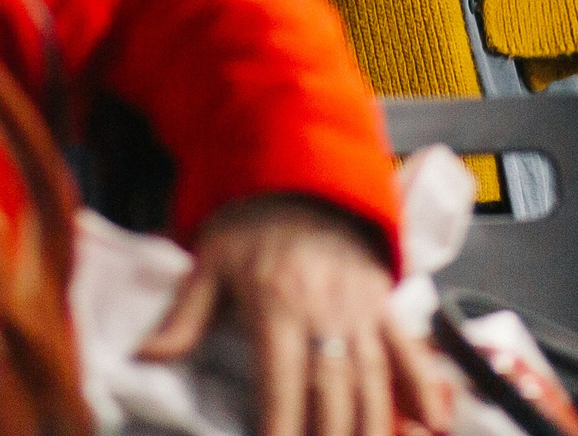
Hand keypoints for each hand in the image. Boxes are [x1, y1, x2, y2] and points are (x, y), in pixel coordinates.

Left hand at [138, 195, 449, 435]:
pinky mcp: (384, 301)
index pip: (281, 384)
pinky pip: (407, 349)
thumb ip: (186, 315)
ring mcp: (361, 308)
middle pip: (333, 393)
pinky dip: (422, 388)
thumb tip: (146, 356)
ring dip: (373, 426)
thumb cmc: (252, 219)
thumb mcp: (210, 260)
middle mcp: (325, 311)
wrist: (304, 168)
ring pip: (373, 381)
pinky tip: (431, 423)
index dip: (281, 430)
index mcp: (277, 305)